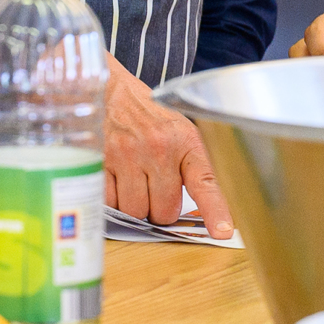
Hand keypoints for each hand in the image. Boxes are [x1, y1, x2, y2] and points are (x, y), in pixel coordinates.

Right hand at [102, 57, 230, 232]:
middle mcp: (159, 148)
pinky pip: (110, 204)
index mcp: (185, 141)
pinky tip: (116, 180)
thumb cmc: (149, 117)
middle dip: (160, 209)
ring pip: (136, 212)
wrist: (111, 91)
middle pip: (164, 211)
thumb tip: (200, 213)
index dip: (216, 210)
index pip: (205, 181)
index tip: (223, 231)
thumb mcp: (180, 132)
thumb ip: (191, 168)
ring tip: (134, 181)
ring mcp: (127, 155)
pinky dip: (112, 201)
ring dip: (135, 206)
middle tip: (155, 189)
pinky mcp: (100, 161)